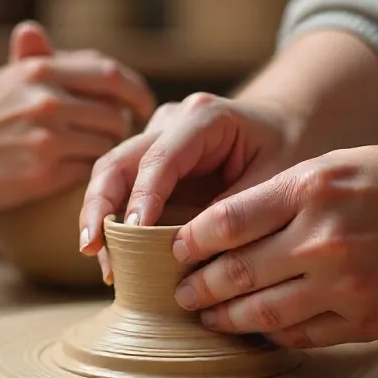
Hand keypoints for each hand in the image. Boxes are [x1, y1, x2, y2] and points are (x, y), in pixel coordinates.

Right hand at [0, 22, 154, 212]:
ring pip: (106, 145)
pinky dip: (88, 175)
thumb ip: (34, 58)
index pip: (110, 75)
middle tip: (112, 139)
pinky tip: (73, 175)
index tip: (143, 106)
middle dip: (121, 128)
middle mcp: (46, 99)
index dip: (135, 92)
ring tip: (90, 156)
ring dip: (106, 153)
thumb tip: (35, 29)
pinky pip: (89, 172)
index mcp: (40, 70)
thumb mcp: (3, 78)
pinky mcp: (43, 174)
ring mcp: (46, 137)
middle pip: (115, 114)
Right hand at [79, 92, 301, 281]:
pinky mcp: (149, 160)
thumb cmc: (285, 150)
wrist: (284, 128)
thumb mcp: (275, 179)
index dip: (142, 197)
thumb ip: (236, 210)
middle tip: (92, 248)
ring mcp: (154, 139)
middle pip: (119, 160)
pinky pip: (122, 188)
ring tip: (100, 260)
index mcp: (204, 117)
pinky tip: (113, 256)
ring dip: (100, 217)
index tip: (133, 233)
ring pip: (111, 173)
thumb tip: (193, 252)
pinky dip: (114, 220)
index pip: (160, 157)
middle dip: (99, 205)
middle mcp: (170, 122)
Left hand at [170, 145, 377, 347]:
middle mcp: (324, 239)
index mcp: (311, 190)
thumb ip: (274, 196)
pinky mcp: (366, 320)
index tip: (174, 250)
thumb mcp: (330, 166)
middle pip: (237, 273)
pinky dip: (271, 335)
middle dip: (198, 287)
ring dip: (225, 318)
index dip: (189, 242)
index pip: (226, 222)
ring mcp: (347, 285)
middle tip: (180, 293)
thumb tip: (215, 230)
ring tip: (207, 316)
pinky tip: (255, 329)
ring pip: (263, 314)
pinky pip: (302, 336)